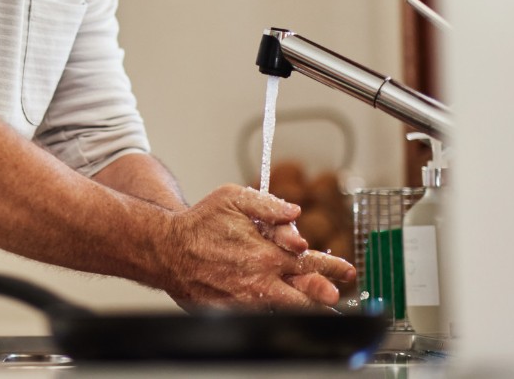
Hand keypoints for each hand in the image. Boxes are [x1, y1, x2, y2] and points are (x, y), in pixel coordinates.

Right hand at [161, 185, 351, 310]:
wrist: (165, 250)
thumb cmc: (199, 223)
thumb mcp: (232, 198)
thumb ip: (267, 204)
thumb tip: (296, 211)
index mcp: (266, 252)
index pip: (310, 262)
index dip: (332, 267)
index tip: (347, 271)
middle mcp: (260, 280)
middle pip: (306, 295)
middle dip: (325, 296)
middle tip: (336, 296)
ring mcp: (247, 300)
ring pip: (286, 310)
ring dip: (305, 309)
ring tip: (321, 311)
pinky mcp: (233, 312)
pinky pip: (261, 315)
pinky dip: (273, 312)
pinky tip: (280, 310)